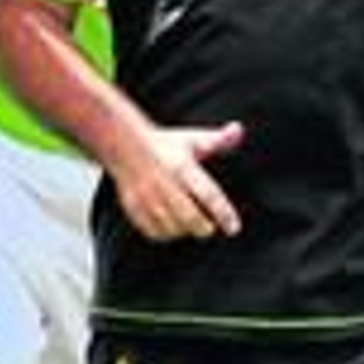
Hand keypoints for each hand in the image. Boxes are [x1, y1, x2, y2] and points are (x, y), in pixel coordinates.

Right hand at [112, 121, 245, 242]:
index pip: (209, 195)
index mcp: (182, 167)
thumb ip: (219, 140)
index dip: (224, 214)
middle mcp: (165, 183)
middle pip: (190, 218)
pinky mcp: (133, 206)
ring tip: (190, 223)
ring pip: (172, 227)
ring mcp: (147, 196)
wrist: (123, 144)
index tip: (234, 228)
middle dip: (204, 227)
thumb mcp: (192, 139)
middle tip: (209, 226)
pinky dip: (165, 233)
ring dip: (184, 230)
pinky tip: (171, 225)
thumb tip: (239, 130)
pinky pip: (153, 231)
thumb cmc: (163, 144)